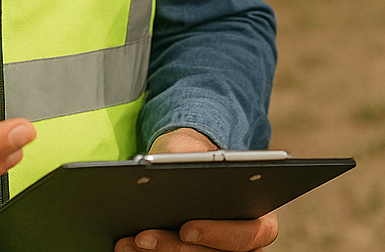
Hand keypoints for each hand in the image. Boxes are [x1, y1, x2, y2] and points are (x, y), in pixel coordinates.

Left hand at [114, 129, 278, 251]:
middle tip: (144, 237)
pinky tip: (126, 246)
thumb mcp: (193, 144)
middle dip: (174, 248)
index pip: (250, 234)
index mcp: (259, 214)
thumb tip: (165, 165)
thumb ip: (187, 150)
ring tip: (129, 241)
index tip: (187, 229)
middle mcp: (242, 242)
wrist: (185, 166)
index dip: (219, 235)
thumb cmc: (196, 155)